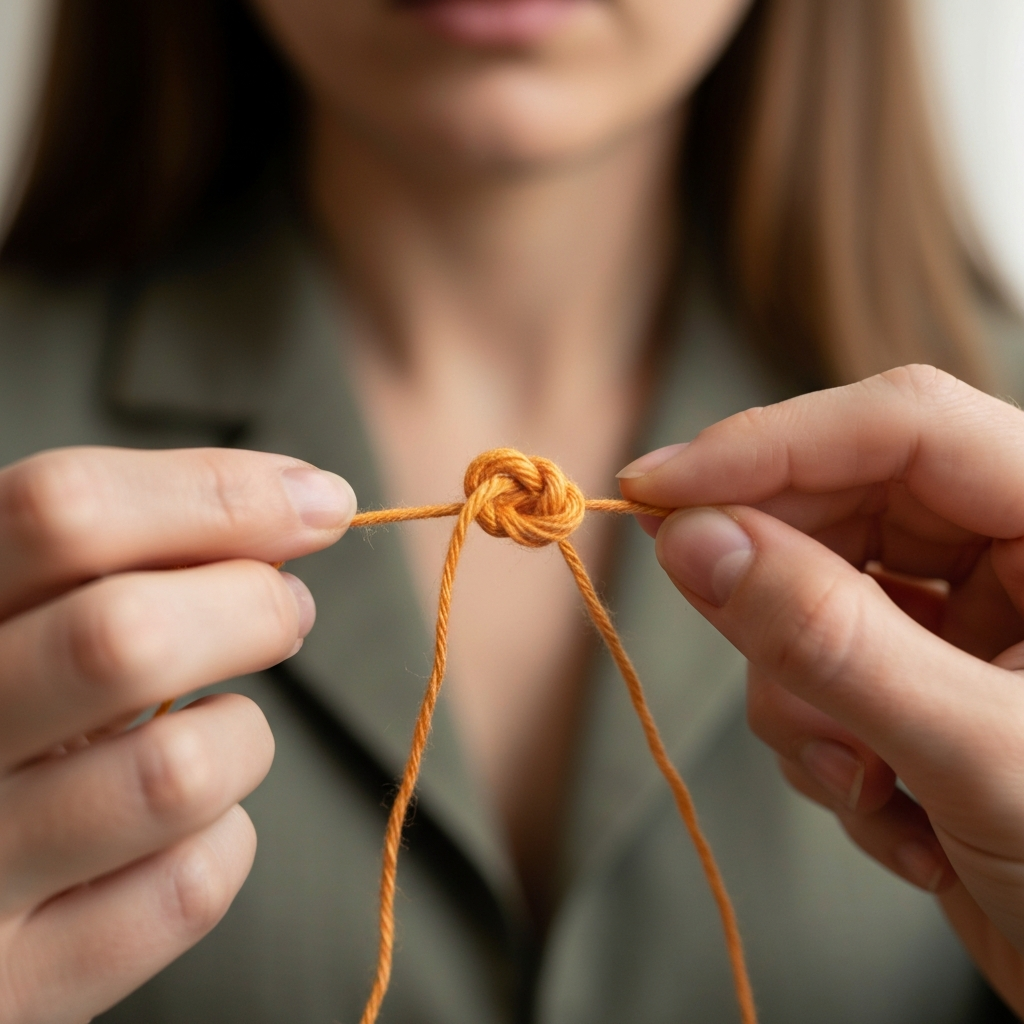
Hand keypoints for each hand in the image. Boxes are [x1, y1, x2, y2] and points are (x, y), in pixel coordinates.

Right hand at [0, 446, 354, 1022]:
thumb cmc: (0, 722)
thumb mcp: (22, 622)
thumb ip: (120, 559)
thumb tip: (302, 501)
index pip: (62, 511)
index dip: (216, 495)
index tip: (321, 500)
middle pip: (124, 636)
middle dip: (252, 607)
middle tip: (287, 612)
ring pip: (177, 772)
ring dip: (241, 736)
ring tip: (224, 730)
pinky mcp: (20, 985)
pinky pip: (186, 891)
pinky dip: (221, 843)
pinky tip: (184, 829)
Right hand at [619, 366, 1023, 1010]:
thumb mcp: (983, 757)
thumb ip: (835, 641)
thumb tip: (693, 542)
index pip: (904, 427)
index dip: (769, 445)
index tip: (656, 489)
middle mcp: (1023, 552)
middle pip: (847, 502)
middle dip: (774, 582)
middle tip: (713, 621)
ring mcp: (975, 619)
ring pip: (819, 594)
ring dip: (803, 694)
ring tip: (856, 779)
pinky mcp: (931, 681)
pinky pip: (826, 669)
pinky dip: (824, 742)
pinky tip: (890, 813)